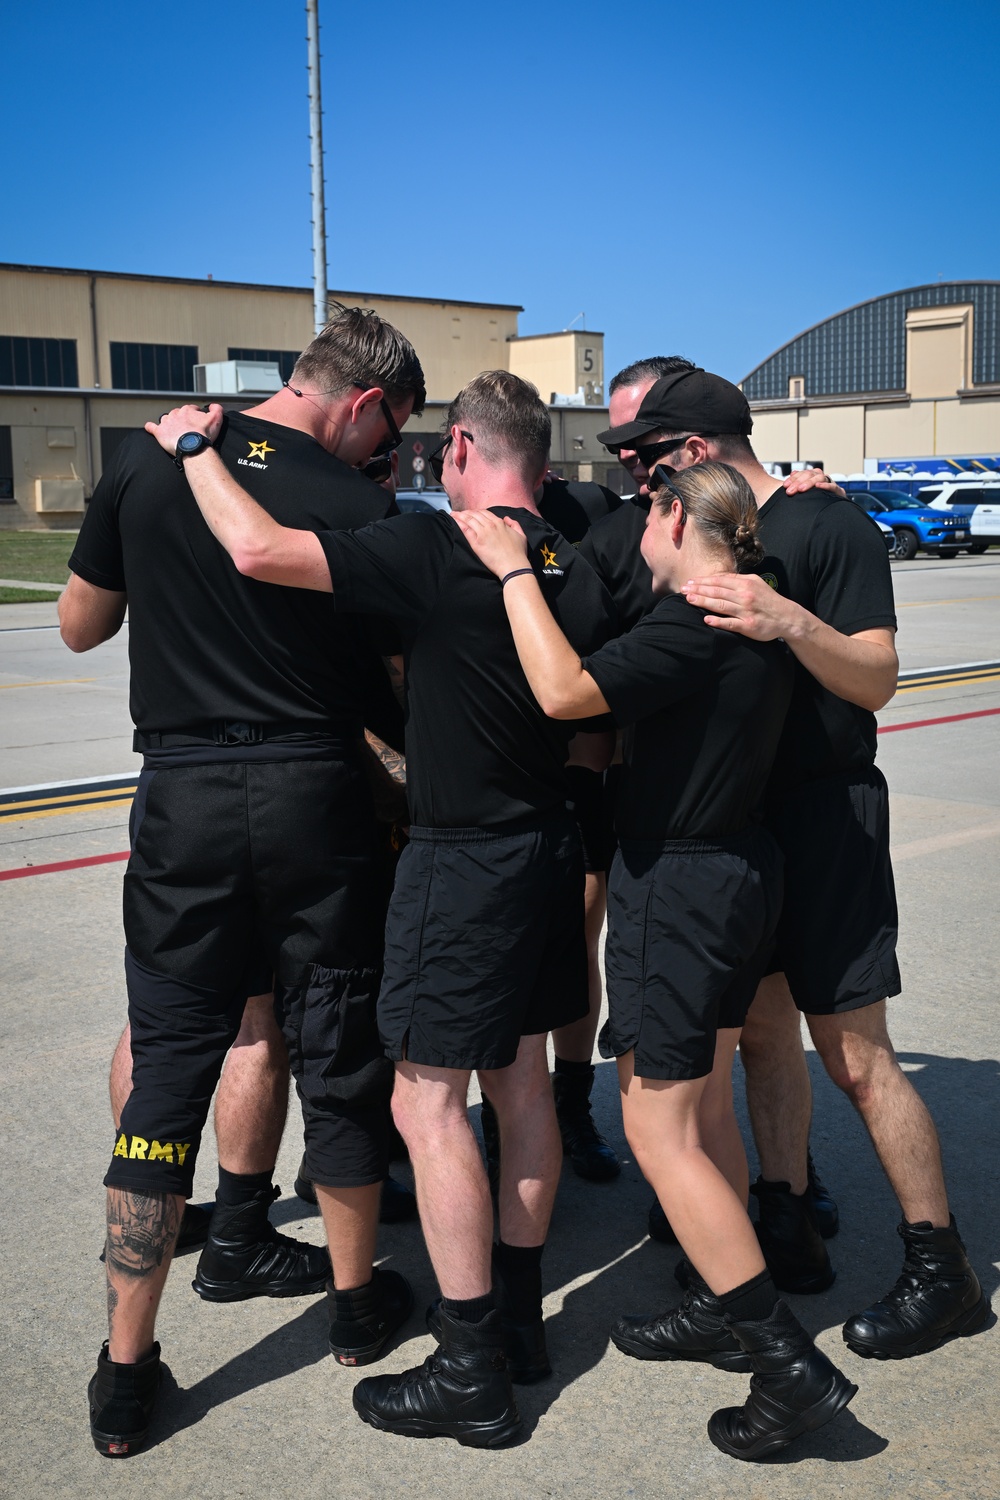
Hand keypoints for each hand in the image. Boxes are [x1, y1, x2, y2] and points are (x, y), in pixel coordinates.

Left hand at [145, 403, 223, 455]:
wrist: (193, 447)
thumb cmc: (204, 434)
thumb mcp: (216, 419)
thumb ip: (216, 409)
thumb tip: (213, 405)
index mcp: (187, 410)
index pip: (191, 409)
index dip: (195, 415)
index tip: (197, 422)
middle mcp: (175, 414)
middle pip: (177, 414)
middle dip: (181, 419)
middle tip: (187, 429)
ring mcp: (166, 423)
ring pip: (166, 419)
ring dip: (169, 423)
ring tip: (173, 430)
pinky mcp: (159, 432)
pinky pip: (152, 427)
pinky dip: (151, 427)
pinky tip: (150, 427)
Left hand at [451, 510, 528, 578]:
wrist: (513, 566)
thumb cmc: (518, 554)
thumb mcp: (521, 535)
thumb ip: (514, 524)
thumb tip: (506, 518)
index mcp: (500, 523)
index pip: (485, 513)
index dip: (476, 511)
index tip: (471, 513)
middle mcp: (490, 525)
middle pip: (475, 514)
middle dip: (466, 512)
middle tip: (460, 513)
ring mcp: (483, 533)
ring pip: (469, 519)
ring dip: (459, 515)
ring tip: (453, 514)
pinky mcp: (476, 543)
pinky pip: (465, 529)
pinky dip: (458, 523)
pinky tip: (453, 520)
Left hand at [681, 571, 800, 639]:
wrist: (788, 617)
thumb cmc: (769, 600)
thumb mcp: (756, 583)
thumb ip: (737, 580)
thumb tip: (718, 578)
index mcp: (746, 584)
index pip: (720, 581)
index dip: (703, 581)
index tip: (689, 582)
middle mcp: (745, 596)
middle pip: (717, 591)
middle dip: (698, 589)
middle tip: (683, 589)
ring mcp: (746, 611)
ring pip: (721, 605)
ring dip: (703, 602)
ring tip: (689, 600)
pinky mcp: (748, 626)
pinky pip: (731, 623)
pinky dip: (718, 621)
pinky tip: (706, 619)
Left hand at [783, 467, 844, 498]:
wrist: (832, 511)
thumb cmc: (814, 501)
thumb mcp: (804, 494)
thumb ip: (797, 485)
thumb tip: (792, 473)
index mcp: (813, 477)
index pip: (802, 473)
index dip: (793, 478)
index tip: (784, 485)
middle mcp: (821, 478)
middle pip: (809, 474)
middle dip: (798, 482)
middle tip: (789, 491)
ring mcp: (830, 483)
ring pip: (820, 477)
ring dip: (809, 483)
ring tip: (800, 489)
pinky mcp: (838, 492)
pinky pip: (833, 486)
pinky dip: (826, 485)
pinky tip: (818, 486)